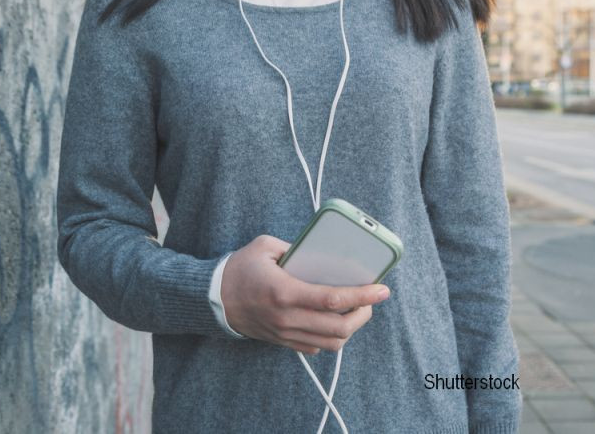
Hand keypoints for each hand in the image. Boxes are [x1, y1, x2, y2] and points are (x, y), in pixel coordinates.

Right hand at [221, 234, 390, 354]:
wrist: (213, 299)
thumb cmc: (240, 269)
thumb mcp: (265, 247)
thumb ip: (296, 247)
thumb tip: (324, 252)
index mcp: (284, 292)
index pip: (333, 299)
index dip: (363, 295)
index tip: (382, 289)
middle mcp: (287, 318)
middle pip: (339, 327)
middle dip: (364, 313)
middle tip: (372, 298)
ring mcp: (285, 334)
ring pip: (331, 342)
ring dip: (351, 328)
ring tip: (358, 310)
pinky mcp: (283, 342)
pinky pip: (316, 347)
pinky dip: (332, 337)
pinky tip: (334, 320)